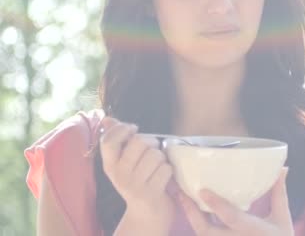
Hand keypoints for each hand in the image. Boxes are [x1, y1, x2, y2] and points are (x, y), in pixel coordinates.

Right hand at [99, 117, 175, 232]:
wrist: (147, 214)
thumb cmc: (138, 181)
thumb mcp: (124, 162)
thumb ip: (117, 139)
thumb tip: (107, 118)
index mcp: (109, 165)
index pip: (109, 140)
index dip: (123, 129)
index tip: (134, 129)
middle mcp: (119, 175)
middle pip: (138, 142)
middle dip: (151, 143)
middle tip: (152, 152)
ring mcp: (134, 186)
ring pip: (155, 154)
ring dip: (162, 158)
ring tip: (158, 167)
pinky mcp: (150, 194)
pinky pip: (166, 169)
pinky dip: (169, 171)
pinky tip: (163, 178)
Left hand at [178, 168, 293, 235]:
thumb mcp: (282, 216)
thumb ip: (278, 192)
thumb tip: (283, 168)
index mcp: (253, 230)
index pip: (231, 217)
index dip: (216, 204)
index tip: (202, 191)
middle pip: (207, 231)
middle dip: (192, 214)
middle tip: (183, 194)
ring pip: (203, 235)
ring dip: (192, 218)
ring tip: (184, 199)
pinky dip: (199, 225)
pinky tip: (195, 213)